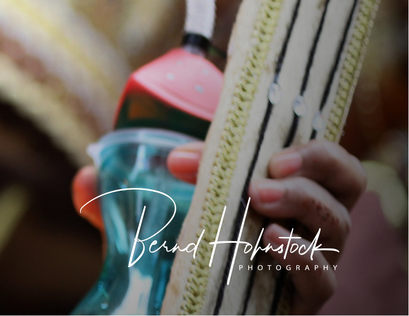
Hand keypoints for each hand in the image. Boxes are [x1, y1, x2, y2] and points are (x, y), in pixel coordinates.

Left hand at [71, 139, 365, 313]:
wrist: (187, 309)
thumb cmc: (178, 258)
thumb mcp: (148, 223)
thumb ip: (118, 200)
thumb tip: (84, 178)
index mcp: (282, 192)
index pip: (316, 155)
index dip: (297, 139)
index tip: (245, 132)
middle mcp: (307, 225)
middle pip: (346, 185)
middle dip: (315, 164)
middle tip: (266, 166)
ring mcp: (310, 262)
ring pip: (339, 227)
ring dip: (303, 203)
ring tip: (257, 197)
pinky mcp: (303, 301)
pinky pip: (324, 279)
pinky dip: (302, 256)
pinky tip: (271, 240)